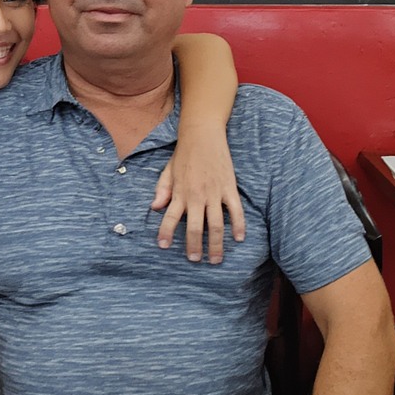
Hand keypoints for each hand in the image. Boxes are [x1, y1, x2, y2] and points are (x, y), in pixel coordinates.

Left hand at [150, 124, 244, 262]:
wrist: (203, 135)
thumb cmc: (184, 154)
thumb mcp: (168, 171)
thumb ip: (162, 190)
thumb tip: (155, 208)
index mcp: (179, 193)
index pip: (169, 218)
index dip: (165, 233)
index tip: (163, 246)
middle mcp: (196, 196)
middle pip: (194, 228)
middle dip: (194, 246)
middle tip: (195, 259)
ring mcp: (214, 193)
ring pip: (216, 225)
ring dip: (216, 244)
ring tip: (215, 259)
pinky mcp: (229, 188)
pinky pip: (235, 211)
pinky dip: (238, 226)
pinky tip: (239, 239)